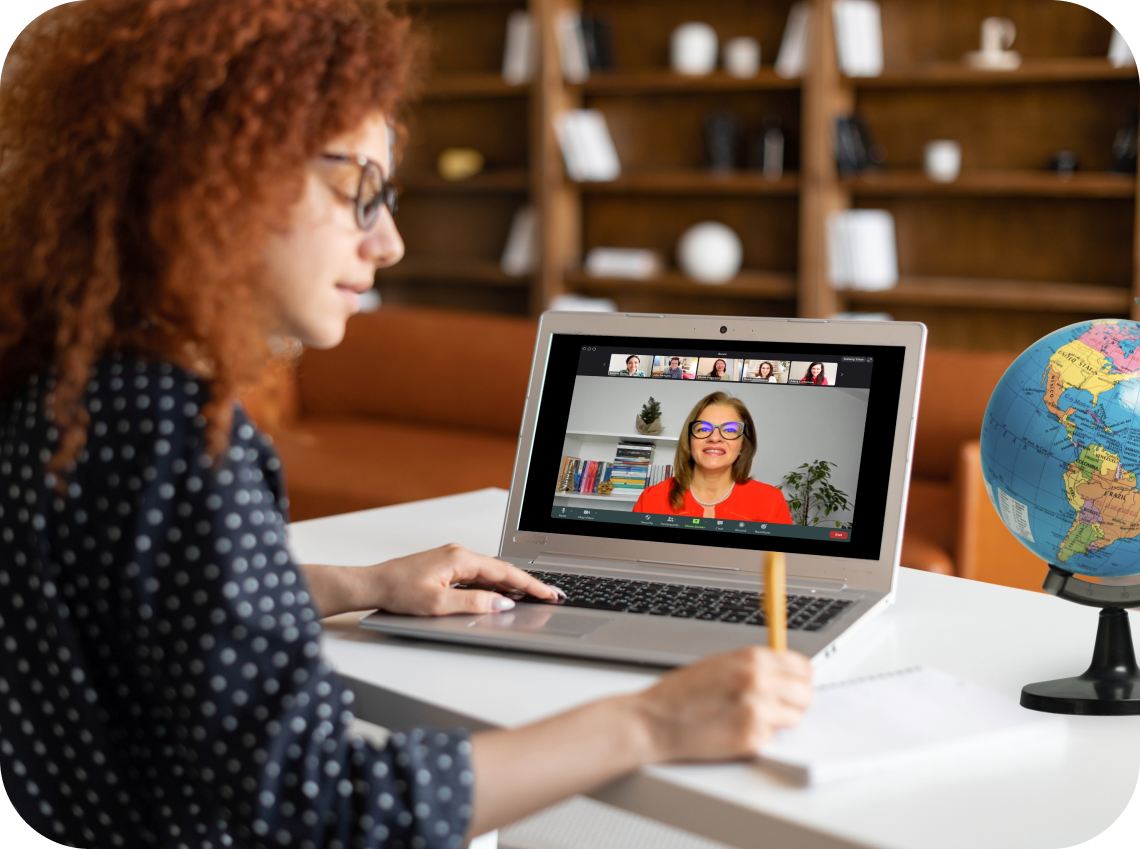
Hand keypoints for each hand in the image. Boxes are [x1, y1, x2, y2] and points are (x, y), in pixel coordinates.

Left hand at [360, 543, 563, 615]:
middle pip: (502, 569)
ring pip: (491, 572)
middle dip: (527, 583)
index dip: (530, 585)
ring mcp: (453, 558)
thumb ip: (473, 603)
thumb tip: (501, 603)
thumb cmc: (398, 590)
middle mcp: (459, 553)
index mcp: (460, 558)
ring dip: (511, 584)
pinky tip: (501, 594)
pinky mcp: (447, 565)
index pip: (505, 572)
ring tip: (532, 597)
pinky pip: (479, 574)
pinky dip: (494, 584)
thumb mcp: (438, 604)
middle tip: (549, 596)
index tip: (548, 593)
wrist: (373, 584)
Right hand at [632, 646, 812, 762]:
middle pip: (805, 693)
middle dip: (793, 699)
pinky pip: (774, 737)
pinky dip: (761, 736)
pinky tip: (737, 729)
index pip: (801, 666)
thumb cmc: (680, 693)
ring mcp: (757, 711)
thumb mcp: (719, 664)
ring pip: (795, 717)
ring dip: (779, 719)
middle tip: (774, 704)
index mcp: (752, 658)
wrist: (654, 721)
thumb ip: (753, 666)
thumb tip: (783, 672)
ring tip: (751, 716)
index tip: (791, 683)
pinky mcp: (752, 739)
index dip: (797, 677)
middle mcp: (759, 681)